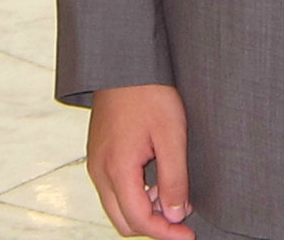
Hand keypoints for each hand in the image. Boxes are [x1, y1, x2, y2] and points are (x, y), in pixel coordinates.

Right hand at [87, 84, 194, 239]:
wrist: (125, 61)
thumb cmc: (149, 93)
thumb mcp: (172, 136)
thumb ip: (174, 180)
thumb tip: (174, 216)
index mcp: (116, 169)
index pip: (139, 221)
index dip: (165, 233)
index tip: (188, 235)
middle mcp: (99, 171)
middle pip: (123, 221)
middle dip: (153, 226)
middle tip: (181, 216)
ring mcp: (95, 162)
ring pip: (117, 207)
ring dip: (144, 210)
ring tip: (172, 193)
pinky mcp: (99, 154)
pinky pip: (113, 189)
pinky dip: (134, 195)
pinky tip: (156, 178)